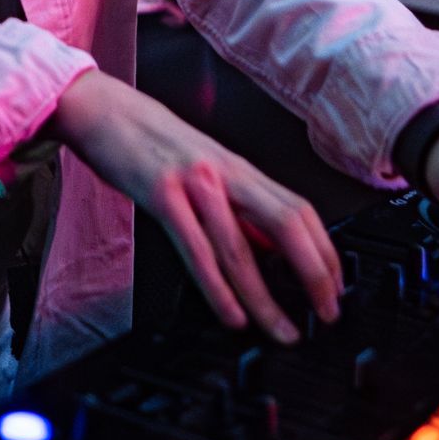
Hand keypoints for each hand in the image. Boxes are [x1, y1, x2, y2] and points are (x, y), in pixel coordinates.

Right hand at [44, 71, 343, 342]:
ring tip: (281, 330)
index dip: (325, 251)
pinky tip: (231, 315)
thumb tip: (270, 250)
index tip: (335, 287)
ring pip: (240, 246)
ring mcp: (195, 182)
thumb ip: (237, 209)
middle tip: (326, 313)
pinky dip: (218, 288)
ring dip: (265, 296)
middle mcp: (225, 173)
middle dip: (315, 272)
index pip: (300, 210)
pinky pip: (196, 249)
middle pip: (287, 222)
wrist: (103, 109)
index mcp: (239, 169)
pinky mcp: (161, 194)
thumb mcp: (206, 170)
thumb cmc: (151, 142)